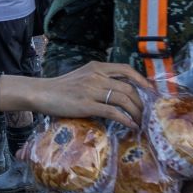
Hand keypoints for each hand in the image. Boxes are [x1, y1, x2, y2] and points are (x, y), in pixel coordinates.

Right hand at [31, 62, 147, 125]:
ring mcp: (92, 90)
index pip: (126, 70)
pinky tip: (130, 125)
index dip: (142, 80)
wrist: (41, 93)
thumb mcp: (83, 76)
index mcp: (97, 67)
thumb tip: (118, 91)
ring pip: (124, 100)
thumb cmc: (61, 87)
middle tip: (145, 113)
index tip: (151, 91)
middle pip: (129, 88)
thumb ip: (99, 80)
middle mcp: (97, 76)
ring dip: (136, 113)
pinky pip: (113, 112)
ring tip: (139, 122)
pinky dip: (125, 119)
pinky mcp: (86, 105)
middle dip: (141, 102)